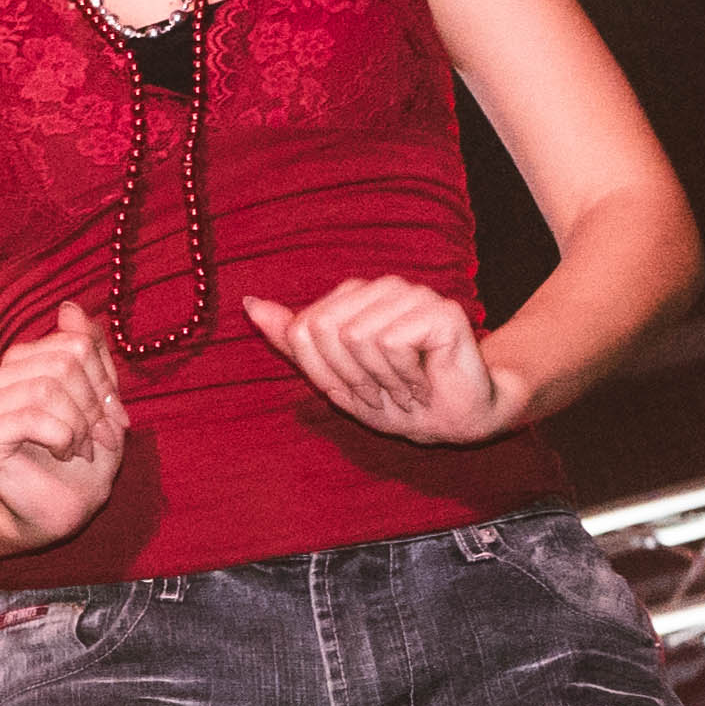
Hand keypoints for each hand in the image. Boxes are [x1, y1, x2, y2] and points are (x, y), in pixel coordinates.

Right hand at [0, 307, 128, 552]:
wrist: (60, 511)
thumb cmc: (81, 460)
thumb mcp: (101, 400)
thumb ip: (91, 353)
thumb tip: (69, 308)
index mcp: (25, 364)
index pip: (74, 344)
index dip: (102, 382)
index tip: (109, 419)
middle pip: (64, 362)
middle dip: (93, 405)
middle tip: (96, 439)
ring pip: (48, 387)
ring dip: (78, 425)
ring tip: (78, 450)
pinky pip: (32, 416)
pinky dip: (61, 437)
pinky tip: (61, 453)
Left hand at [244, 279, 523, 446]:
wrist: (454, 419)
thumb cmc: (395, 398)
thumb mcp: (332, 377)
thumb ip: (294, 340)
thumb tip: (250, 304)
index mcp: (355, 296)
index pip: (303, 328)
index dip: (322, 372)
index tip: (355, 388)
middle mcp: (384, 287)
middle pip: (323, 328)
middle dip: (347, 376)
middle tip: (380, 391)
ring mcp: (414, 294)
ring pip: (355, 336)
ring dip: (377, 380)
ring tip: (403, 388)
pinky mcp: (441, 310)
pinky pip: (389, 344)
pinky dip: (402, 378)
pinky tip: (422, 383)